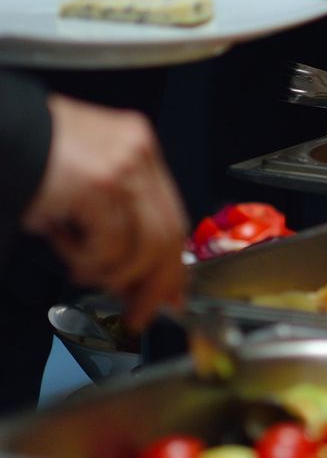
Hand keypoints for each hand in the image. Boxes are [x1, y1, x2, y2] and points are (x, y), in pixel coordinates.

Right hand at [22, 96, 186, 329]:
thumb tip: (134, 274)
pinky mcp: (99, 184)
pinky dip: (85, 259)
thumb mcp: (80, 179)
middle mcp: (138, 151)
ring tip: (80, 269)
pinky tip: (61, 243)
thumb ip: (114, 213)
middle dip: (153, 285)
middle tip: (137, 312)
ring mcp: (123, 165)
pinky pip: (109, 246)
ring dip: (111, 273)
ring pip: (143, 247)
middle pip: (168, 234)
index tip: (170, 295)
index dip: (172, 264)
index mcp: (138, 145)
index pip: (172, 215)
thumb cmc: (23, 158)